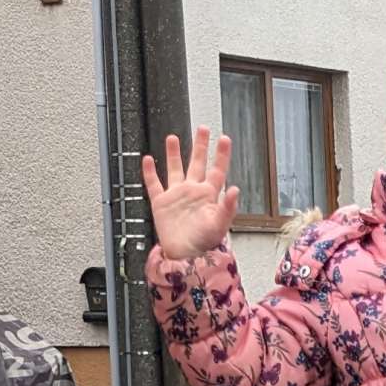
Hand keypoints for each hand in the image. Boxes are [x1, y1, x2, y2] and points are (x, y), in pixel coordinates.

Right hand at [147, 129, 240, 262]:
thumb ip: (228, 207)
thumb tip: (236, 189)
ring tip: (173, 137)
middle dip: (200, 146)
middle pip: (197, 163)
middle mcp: (193, 192)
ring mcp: (177, 196)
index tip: (224, 138)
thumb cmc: (204, 243)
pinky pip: (154, 184)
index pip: (217, 170)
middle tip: (203, 129)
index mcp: (208, 195)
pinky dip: (150, 172)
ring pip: (175, 169)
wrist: (184, 255)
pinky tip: (148, 160)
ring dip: (174, 153)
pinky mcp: (161, 203)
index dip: (221, 154)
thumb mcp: (219, 224)